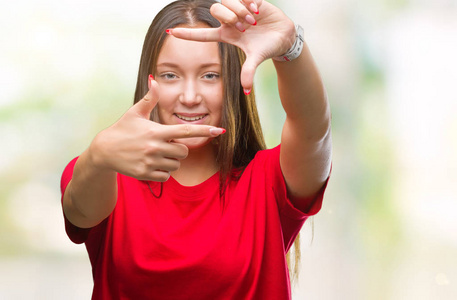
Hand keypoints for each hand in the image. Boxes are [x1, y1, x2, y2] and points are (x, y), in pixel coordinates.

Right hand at [88, 77, 224, 181]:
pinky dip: (163, 172)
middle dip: (178, 149)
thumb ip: (150, 99)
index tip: (220, 131)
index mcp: (156, 131)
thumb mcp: (135, 112)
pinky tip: (151, 164)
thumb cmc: (122, 129)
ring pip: (176, 165)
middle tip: (163, 145)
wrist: (104, 151)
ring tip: (155, 154)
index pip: (186, 131)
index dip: (204, 130)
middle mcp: (155, 147)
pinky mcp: (145, 174)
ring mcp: (150, 162)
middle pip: (184, 151)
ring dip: (170, 161)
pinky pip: (166, 176)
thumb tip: (155, 80)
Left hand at [168, 0, 294, 91]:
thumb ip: (249, 72)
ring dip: (240, 10)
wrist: (284, 36)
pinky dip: (249, 3)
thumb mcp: (256, 59)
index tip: (171, 32)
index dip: (187, 34)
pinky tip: (258, 11)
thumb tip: (246, 90)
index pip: (202, 35)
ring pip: (226, 0)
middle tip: (244, 26)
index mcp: (227, 35)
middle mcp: (229, 21)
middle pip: (214, 9)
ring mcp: (239, 9)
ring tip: (253, 20)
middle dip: (229, 16)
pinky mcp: (249, 0)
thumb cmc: (267, 48)